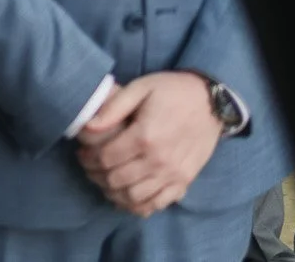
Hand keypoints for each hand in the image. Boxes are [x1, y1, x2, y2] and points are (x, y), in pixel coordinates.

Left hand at [74, 72, 222, 217]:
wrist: (212, 103)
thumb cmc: (173, 91)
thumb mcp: (141, 88)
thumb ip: (113, 108)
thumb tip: (87, 126)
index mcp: (145, 136)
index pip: (106, 159)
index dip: (88, 159)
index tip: (82, 154)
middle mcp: (159, 161)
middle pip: (116, 180)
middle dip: (96, 176)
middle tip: (90, 167)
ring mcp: (173, 174)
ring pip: (134, 197)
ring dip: (114, 192)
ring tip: (105, 181)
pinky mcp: (184, 181)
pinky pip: (157, 203)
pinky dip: (138, 205)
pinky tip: (127, 196)